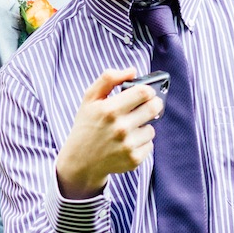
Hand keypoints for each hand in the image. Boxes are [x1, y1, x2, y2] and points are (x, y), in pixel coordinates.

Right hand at [55, 68, 164, 198]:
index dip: (147, 90)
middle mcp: (120, 128)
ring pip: (151, 128)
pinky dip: (141, 142)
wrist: (80, 161)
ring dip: (144, 126)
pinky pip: (149, 144)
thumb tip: (132, 71)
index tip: (145, 93)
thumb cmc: (86, 126)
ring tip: (129, 129)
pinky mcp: (134, 160)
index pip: (143, 92)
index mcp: (110, 110)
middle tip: (147, 106)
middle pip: (154, 108)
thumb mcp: (90, 99)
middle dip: (153, 104)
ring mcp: (128, 145)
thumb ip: (108, 79)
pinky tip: (127, 143)